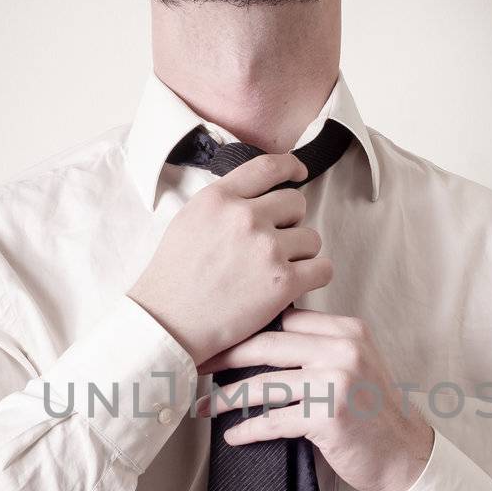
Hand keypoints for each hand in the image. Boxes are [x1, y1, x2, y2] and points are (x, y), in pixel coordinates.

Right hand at [126, 151, 331, 368]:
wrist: (168, 324)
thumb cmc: (174, 279)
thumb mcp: (189, 222)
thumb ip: (223, 205)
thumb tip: (257, 198)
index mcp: (219, 198)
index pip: (268, 166)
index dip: (291, 167)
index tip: (298, 173)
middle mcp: (244, 217)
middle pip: (296, 203)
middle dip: (291, 222)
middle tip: (273, 245)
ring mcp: (266, 248)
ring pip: (311, 238)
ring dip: (301, 253)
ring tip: (275, 270)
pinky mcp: (283, 282)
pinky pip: (323, 269)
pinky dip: (315, 276)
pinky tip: (298, 284)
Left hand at [193, 308, 434, 490]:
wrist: (406, 455)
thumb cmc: (374, 413)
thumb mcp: (356, 364)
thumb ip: (320, 347)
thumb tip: (263, 339)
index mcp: (347, 330)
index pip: (285, 319)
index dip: (246, 329)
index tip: (218, 339)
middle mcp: (343, 349)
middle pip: (267, 345)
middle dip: (225, 355)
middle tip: (196, 363)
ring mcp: (336, 381)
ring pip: (265, 384)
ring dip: (227, 398)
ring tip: (202, 407)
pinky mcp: (328, 416)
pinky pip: (274, 421)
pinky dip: (248, 430)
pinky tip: (233, 436)